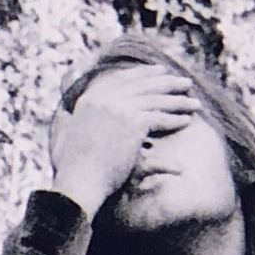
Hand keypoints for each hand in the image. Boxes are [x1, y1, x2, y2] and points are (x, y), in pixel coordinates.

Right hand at [49, 66, 201, 217]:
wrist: (79, 182)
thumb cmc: (69, 168)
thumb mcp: (61, 138)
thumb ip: (63, 122)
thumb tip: (60, 112)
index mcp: (89, 99)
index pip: (122, 79)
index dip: (144, 75)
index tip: (160, 71)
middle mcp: (105, 99)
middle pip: (143, 86)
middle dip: (167, 83)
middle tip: (184, 83)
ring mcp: (120, 109)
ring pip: (156, 101)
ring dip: (178, 102)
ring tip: (193, 103)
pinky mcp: (134, 123)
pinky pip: (161, 118)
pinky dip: (175, 120)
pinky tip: (187, 121)